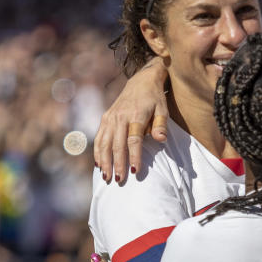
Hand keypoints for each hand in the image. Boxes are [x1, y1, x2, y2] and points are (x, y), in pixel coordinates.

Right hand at [94, 58, 169, 183]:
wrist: (141, 82)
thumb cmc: (155, 99)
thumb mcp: (163, 110)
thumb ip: (161, 125)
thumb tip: (161, 140)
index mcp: (136, 115)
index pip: (134, 140)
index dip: (134, 156)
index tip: (135, 171)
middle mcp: (120, 117)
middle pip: (117, 144)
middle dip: (117, 164)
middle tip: (119, 180)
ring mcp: (110, 117)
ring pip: (104, 143)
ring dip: (104, 161)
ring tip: (106, 177)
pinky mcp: (105, 118)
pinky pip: (99, 138)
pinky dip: (97, 152)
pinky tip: (98, 165)